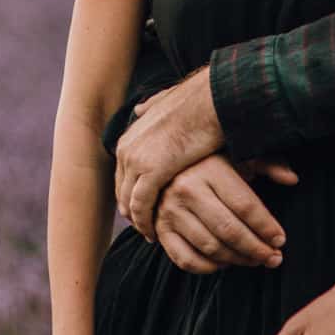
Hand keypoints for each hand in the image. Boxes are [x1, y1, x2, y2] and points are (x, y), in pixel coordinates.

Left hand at [113, 67, 223, 238]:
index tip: (142, 209)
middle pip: (123, 189)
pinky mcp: (151, 172)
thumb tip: (139, 108)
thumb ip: (150, 108)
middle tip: (144, 228)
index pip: (124, 174)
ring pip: (129, 201)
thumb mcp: (165, 103)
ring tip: (150, 235)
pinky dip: (146, 222)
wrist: (211, 99)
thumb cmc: (198, 102)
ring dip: (138, 220)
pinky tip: (155, 234)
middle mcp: (127, 149)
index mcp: (130, 136)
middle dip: (132, 210)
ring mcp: (136, 160)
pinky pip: (141, 206)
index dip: (132, 193)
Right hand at [152, 155, 298, 273]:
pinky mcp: (159, 229)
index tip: (281, 240)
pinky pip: (186, 260)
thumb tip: (292, 179)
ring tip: (254, 260)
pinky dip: (209, 268)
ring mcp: (169, 211)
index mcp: (209, 169)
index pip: (245, 205)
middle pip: (230, 230)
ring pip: (211, 248)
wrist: (163, 165)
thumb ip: (267, 164)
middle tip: (274, 258)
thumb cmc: (210, 162)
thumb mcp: (237, 155)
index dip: (267, 227)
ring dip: (238, 260)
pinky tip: (224, 263)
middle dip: (257, 249)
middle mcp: (186, 189)